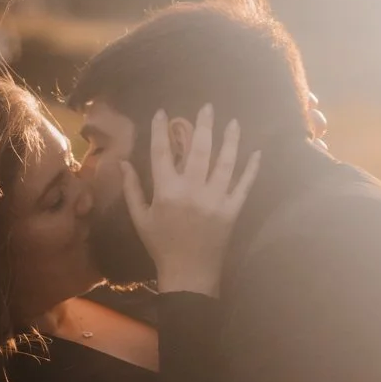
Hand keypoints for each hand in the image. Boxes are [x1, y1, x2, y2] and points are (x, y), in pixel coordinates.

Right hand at [120, 104, 260, 296]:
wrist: (189, 274)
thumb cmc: (161, 245)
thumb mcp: (140, 218)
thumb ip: (132, 189)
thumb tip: (123, 162)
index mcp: (166, 191)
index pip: (162, 153)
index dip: (160, 130)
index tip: (162, 112)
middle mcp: (192, 191)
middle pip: (198, 150)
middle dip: (203, 126)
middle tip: (208, 107)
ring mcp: (215, 200)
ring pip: (225, 163)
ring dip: (230, 140)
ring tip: (233, 122)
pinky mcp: (232, 211)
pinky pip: (244, 186)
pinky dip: (251, 169)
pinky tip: (257, 152)